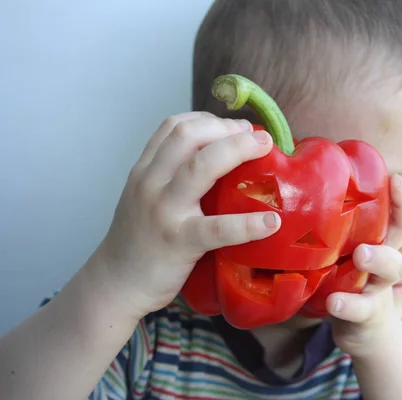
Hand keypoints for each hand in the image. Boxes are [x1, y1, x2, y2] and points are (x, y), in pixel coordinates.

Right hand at [93, 112, 280, 318]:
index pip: (174, 126)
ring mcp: (164, 210)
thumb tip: (219, 161)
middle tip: (256, 137)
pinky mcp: (179, 242)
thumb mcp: (145, 197)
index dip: (210, 119)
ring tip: (265, 150)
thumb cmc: (139, 241)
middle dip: (228, 128)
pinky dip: (248, 224)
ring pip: (201, 167)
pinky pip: (218, 229)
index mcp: (145, 170)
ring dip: (238, 150)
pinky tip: (272, 222)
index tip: (236, 127)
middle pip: (189, 136)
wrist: (115, 284)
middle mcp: (150, 183)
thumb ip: (170, 176)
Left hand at [327, 174, 401, 357]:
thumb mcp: (351, 240)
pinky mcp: (369, 314)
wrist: (364, 325)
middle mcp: (395, 259)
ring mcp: (383, 287)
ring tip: (361, 254)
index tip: (395, 179)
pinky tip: (335, 301)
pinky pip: (364, 309)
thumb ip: (340, 212)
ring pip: (393, 271)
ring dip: (380, 260)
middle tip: (395, 193)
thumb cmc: (350, 269)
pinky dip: (351, 305)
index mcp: (393, 238)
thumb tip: (304, 164)